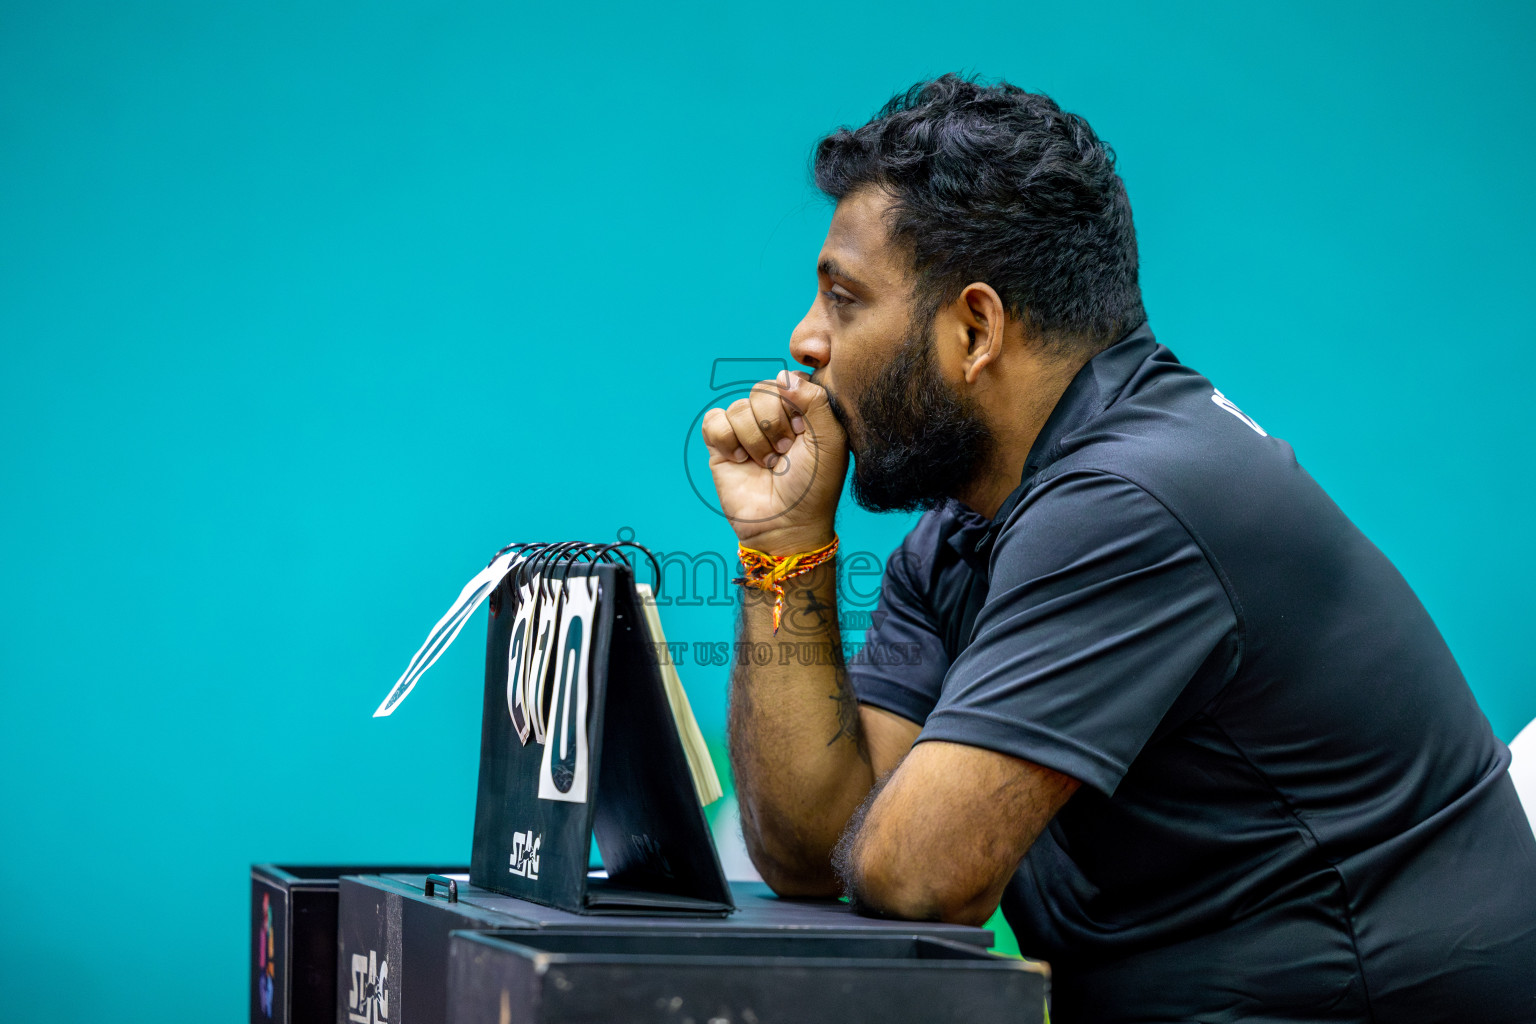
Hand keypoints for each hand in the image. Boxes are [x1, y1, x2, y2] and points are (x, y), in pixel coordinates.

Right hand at [701, 370, 847, 553]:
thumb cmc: (814, 486)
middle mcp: (773, 416)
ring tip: (767, 463)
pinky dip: (727, 441)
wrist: (786, 525)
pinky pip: (714, 421)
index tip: (802, 432)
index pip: (788, 380)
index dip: (793, 403)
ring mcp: (746, 430)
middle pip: (761, 390)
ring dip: (754, 440)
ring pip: (738, 408)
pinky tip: (740, 461)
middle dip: (773, 424)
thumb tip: (783, 375)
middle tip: (784, 452)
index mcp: (801, 410)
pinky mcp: (721, 446)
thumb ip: (816, 399)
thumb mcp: (830, 440)